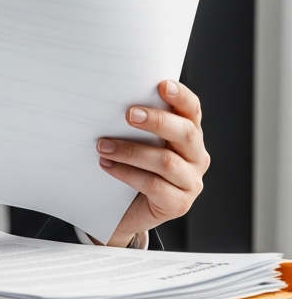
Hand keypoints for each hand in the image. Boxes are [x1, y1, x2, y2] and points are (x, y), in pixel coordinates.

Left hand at [96, 80, 208, 247]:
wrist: (121, 213)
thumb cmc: (128, 169)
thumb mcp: (135, 142)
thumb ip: (135, 125)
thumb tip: (110, 99)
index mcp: (189, 137)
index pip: (192, 111)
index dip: (181, 97)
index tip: (163, 85)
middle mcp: (196, 157)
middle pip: (185, 133)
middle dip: (157, 121)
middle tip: (129, 114)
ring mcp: (191, 182)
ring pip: (166, 161)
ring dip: (131, 151)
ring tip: (102, 146)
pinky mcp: (178, 204)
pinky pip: (154, 186)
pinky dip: (127, 173)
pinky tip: (107, 166)